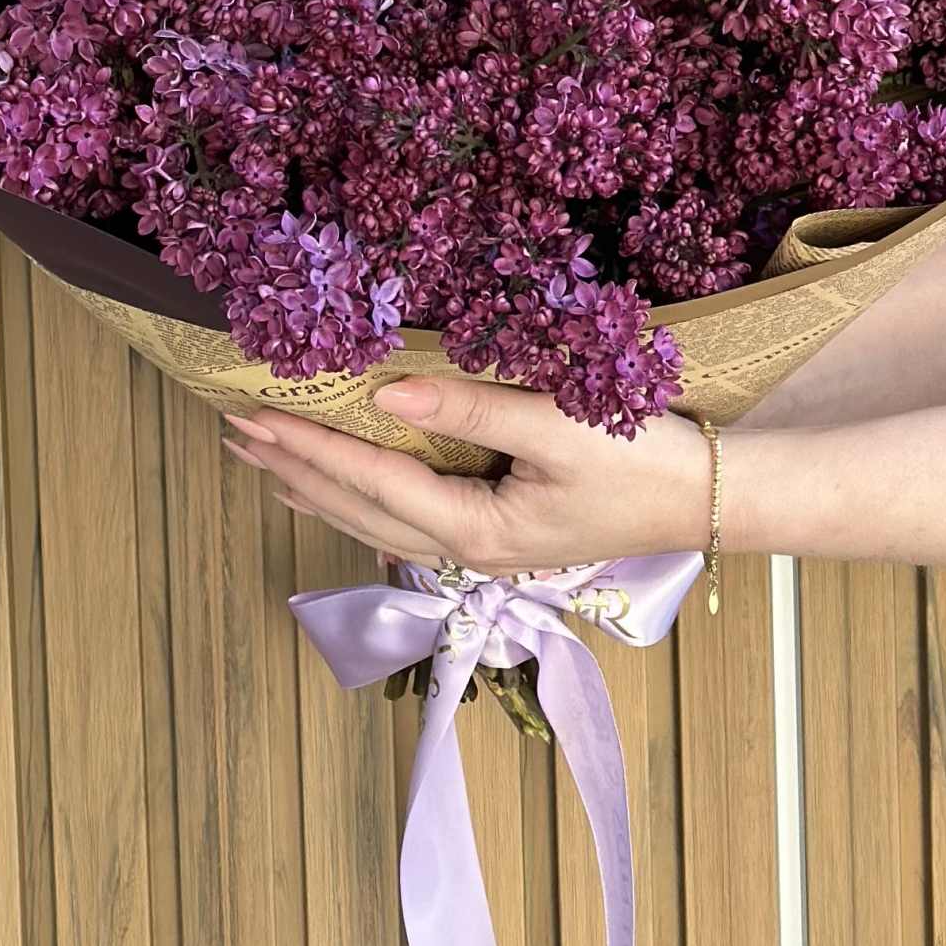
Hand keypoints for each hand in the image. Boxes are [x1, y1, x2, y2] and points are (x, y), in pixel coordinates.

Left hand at [221, 377, 714, 574]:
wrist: (714, 497)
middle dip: (292, 469)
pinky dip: (359, 496)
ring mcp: (485, 548)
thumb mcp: (557, 425)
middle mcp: (470, 550)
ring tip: (264, 458)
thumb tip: (384, 394)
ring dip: (316, 486)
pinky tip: (346, 485)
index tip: (253, 414)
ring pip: (377, 520)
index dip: (308, 447)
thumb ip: (469, 409)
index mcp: (477, 530)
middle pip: (358, 511)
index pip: (370, 483)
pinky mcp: (502, 532)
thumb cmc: (642, 458)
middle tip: (231, 430)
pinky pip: (406, 519)